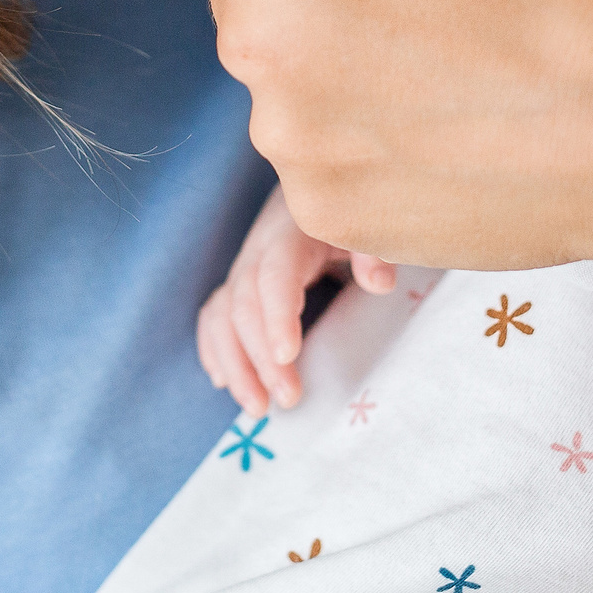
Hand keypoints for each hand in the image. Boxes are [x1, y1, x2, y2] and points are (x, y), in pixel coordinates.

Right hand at [196, 184, 395, 411]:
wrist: (317, 183)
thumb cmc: (348, 214)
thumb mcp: (364, 224)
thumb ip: (374, 248)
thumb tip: (378, 283)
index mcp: (291, 237)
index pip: (275, 276)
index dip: (277, 316)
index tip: (287, 356)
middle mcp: (258, 252)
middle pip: (245, 306)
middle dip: (259, 358)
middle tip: (288, 400)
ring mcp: (243, 268)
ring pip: (221, 316)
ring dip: (234, 365)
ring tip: (257, 408)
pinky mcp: (237, 283)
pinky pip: (213, 315)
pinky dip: (213, 349)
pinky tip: (223, 381)